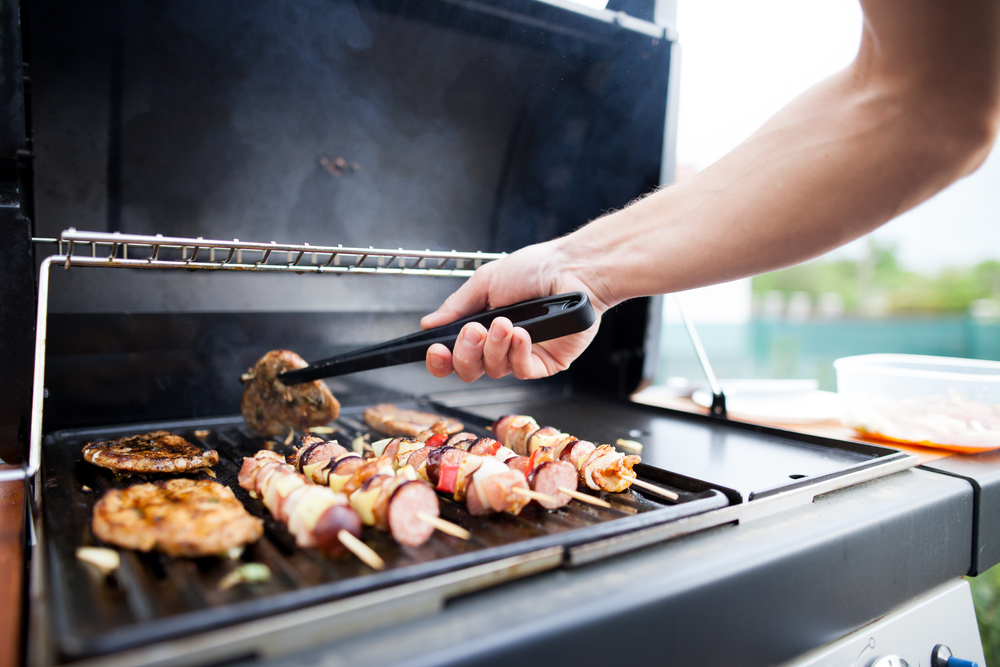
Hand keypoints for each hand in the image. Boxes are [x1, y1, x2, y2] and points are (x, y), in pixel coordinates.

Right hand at [421, 240, 606, 381]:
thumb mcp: (486, 280)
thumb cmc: (536, 268)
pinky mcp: (545, 363)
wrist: (573, 269)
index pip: (452, 355)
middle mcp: (499, 345)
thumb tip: (430, 323)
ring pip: (493, 371)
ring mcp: (521, 356)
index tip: (435, 349)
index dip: (440, 359)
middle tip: (472, 332)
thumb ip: (456, 305)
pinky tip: (522, 334)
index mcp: (482, 326)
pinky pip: (521, 370)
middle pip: (468, 370)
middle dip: (465, 353)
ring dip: (494, 347)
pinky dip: (517, 353)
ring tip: (505, 323)